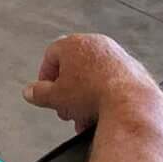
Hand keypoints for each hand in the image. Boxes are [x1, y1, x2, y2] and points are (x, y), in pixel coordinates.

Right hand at [22, 34, 157, 133]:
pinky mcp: (132, 68)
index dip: (46, 77)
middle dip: (67, 91)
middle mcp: (96, 43)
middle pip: (74, 67)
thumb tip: (30, 92)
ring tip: (83, 118)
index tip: (47, 93)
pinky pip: (111, 81)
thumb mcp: (56, 97)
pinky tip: (101, 114)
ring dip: (84, 97)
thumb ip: (39, 93)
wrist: (129, 103)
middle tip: (65, 108)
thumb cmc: (93, 94)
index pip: (51, 55)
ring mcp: (116, 54)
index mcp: (73, 44)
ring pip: (93, 76)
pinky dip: (104, 95)